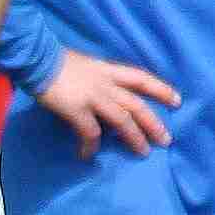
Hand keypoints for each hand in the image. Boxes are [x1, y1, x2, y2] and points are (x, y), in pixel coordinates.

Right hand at [40, 51, 179, 153]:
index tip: (177, 100)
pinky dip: (90, 146)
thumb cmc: (56, 61)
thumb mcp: (85, 65)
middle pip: (137, 104)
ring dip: (134, 137)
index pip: (141, 78)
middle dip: (154, 123)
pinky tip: (88, 155)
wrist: (36, 58)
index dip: (161, 89)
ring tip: (143, 152)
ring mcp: (92, 96)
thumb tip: (103, 97)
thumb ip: (97, 79)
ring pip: (122, 120)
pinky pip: (90, 132)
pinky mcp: (77, 109)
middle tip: (166, 139)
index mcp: (108, 70)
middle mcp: (105, 83)